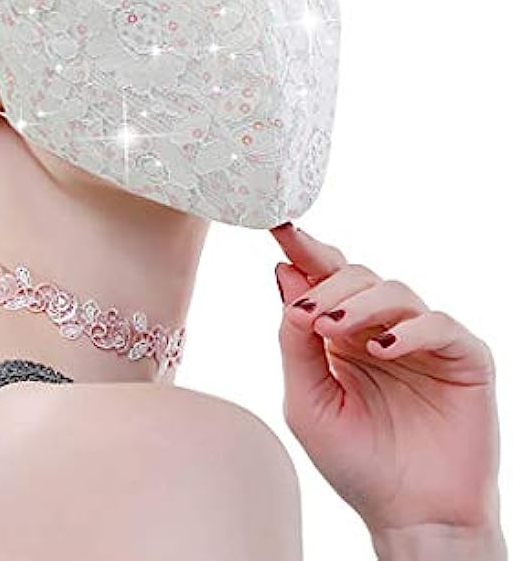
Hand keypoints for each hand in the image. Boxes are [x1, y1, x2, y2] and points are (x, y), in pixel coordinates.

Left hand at [271, 223, 501, 537]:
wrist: (409, 517)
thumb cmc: (356, 462)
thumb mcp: (307, 401)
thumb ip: (294, 341)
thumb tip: (284, 274)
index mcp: (341, 334)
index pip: (322, 279)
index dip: (303, 249)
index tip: (279, 226)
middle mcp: (381, 329)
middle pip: (356, 276)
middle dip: (327, 286)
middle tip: (309, 314)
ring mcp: (423, 341)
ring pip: (395, 290)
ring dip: (361, 304)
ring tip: (335, 331)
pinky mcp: (463, 357)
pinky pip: (439, 325)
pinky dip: (410, 330)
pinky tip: (384, 348)